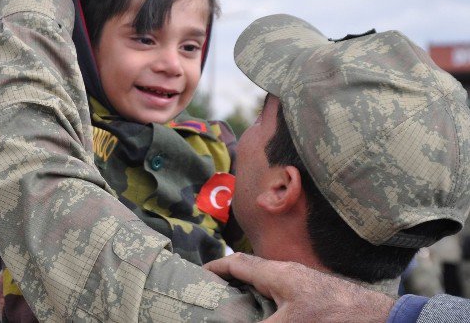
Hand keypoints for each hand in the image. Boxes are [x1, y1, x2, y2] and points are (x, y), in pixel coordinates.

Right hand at [204, 253, 395, 322]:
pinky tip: (268, 316)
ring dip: (250, 294)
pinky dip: (268, 304)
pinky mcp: (314, 296)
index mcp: (278, 273)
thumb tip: (231, 322)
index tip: (198, 275)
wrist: (380, 321)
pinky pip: (281, 295)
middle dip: (230, 281)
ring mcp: (302, 283)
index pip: (238, 263)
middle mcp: (288, 273)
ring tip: (237, 309)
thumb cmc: (336, 318)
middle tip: (213, 296)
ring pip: (267, 284)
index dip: (215, 267)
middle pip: (251, 272)